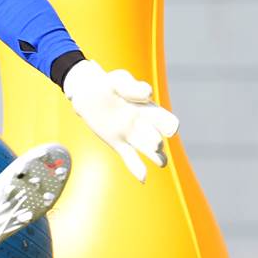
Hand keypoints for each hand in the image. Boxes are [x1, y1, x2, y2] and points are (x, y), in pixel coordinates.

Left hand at [63, 59, 178, 181]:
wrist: (87, 93)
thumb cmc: (107, 84)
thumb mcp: (118, 80)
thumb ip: (132, 86)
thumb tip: (148, 95)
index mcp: (148, 109)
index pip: (167, 121)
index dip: (169, 125)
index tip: (167, 128)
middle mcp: (143, 124)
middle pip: (158, 138)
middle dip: (156, 142)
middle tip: (153, 143)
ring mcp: (130, 135)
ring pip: (148, 151)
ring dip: (155, 157)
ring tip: (160, 162)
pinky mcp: (117, 143)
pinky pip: (130, 158)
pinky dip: (137, 168)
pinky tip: (143, 178)